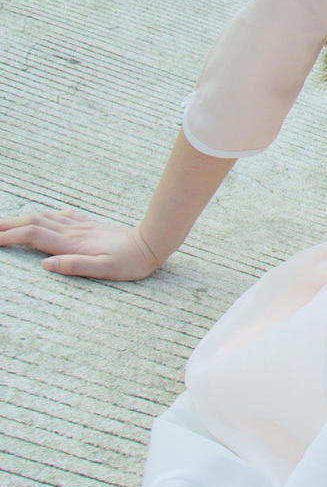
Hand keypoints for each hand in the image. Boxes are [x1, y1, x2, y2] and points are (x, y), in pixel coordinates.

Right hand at [0, 207, 163, 279]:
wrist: (151, 243)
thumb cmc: (130, 262)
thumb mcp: (105, 270)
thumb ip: (75, 266)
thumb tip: (46, 264)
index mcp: (72, 244)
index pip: (32, 236)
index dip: (9, 236)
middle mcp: (72, 232)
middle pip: (32, 222)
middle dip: (7, 225)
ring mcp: (80, 226)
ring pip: (43, 217)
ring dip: (21, 219)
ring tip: (4, 224)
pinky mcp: (88, 226)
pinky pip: (60, 217)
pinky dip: (44, 216)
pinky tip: (43, 218)